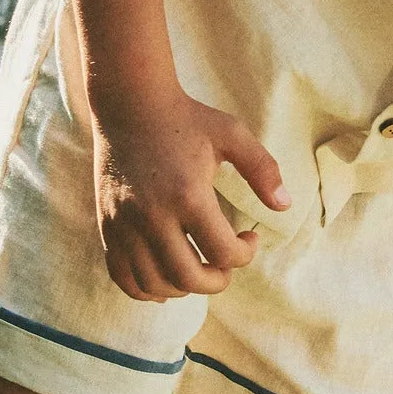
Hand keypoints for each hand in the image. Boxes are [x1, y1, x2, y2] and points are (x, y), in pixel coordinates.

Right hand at [89, 87, 288, 302]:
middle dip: (217, 281)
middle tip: (226, 264)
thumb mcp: (232, 134)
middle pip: (188, 278)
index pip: (224, 253)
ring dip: (183, 288)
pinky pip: (122, 276)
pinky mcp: (107, 226)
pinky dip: (145, 289)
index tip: (250, 237)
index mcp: (188, 195)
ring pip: (154, 284)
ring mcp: (125, 224)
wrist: (129, 104)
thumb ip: (263, 169)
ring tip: (198, 269)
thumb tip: (284, 206)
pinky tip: (166, 280)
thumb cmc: (186, 119)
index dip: (246, 254)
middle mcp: (152, 215)